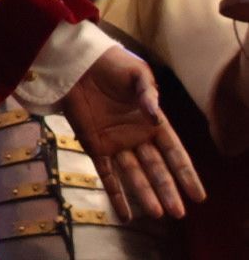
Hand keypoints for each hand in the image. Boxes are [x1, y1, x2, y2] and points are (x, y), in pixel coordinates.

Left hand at [60, 47, 204, 220]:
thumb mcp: (137, 74)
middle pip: (156, 169)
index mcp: (153, 123)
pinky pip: (107, 173)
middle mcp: (137, 137)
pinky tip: (126, 214)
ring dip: (145, 194)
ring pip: (134, 175)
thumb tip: (154, 116)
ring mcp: (116, 144)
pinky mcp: (94, 145)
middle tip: (179, 212)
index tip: (198, 195)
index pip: (174, 153)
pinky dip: (115, 194)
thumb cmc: (113, 65)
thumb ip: (148, 94)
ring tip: (158, 214)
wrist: (79, 62)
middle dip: (167, 190)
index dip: (186, 174)